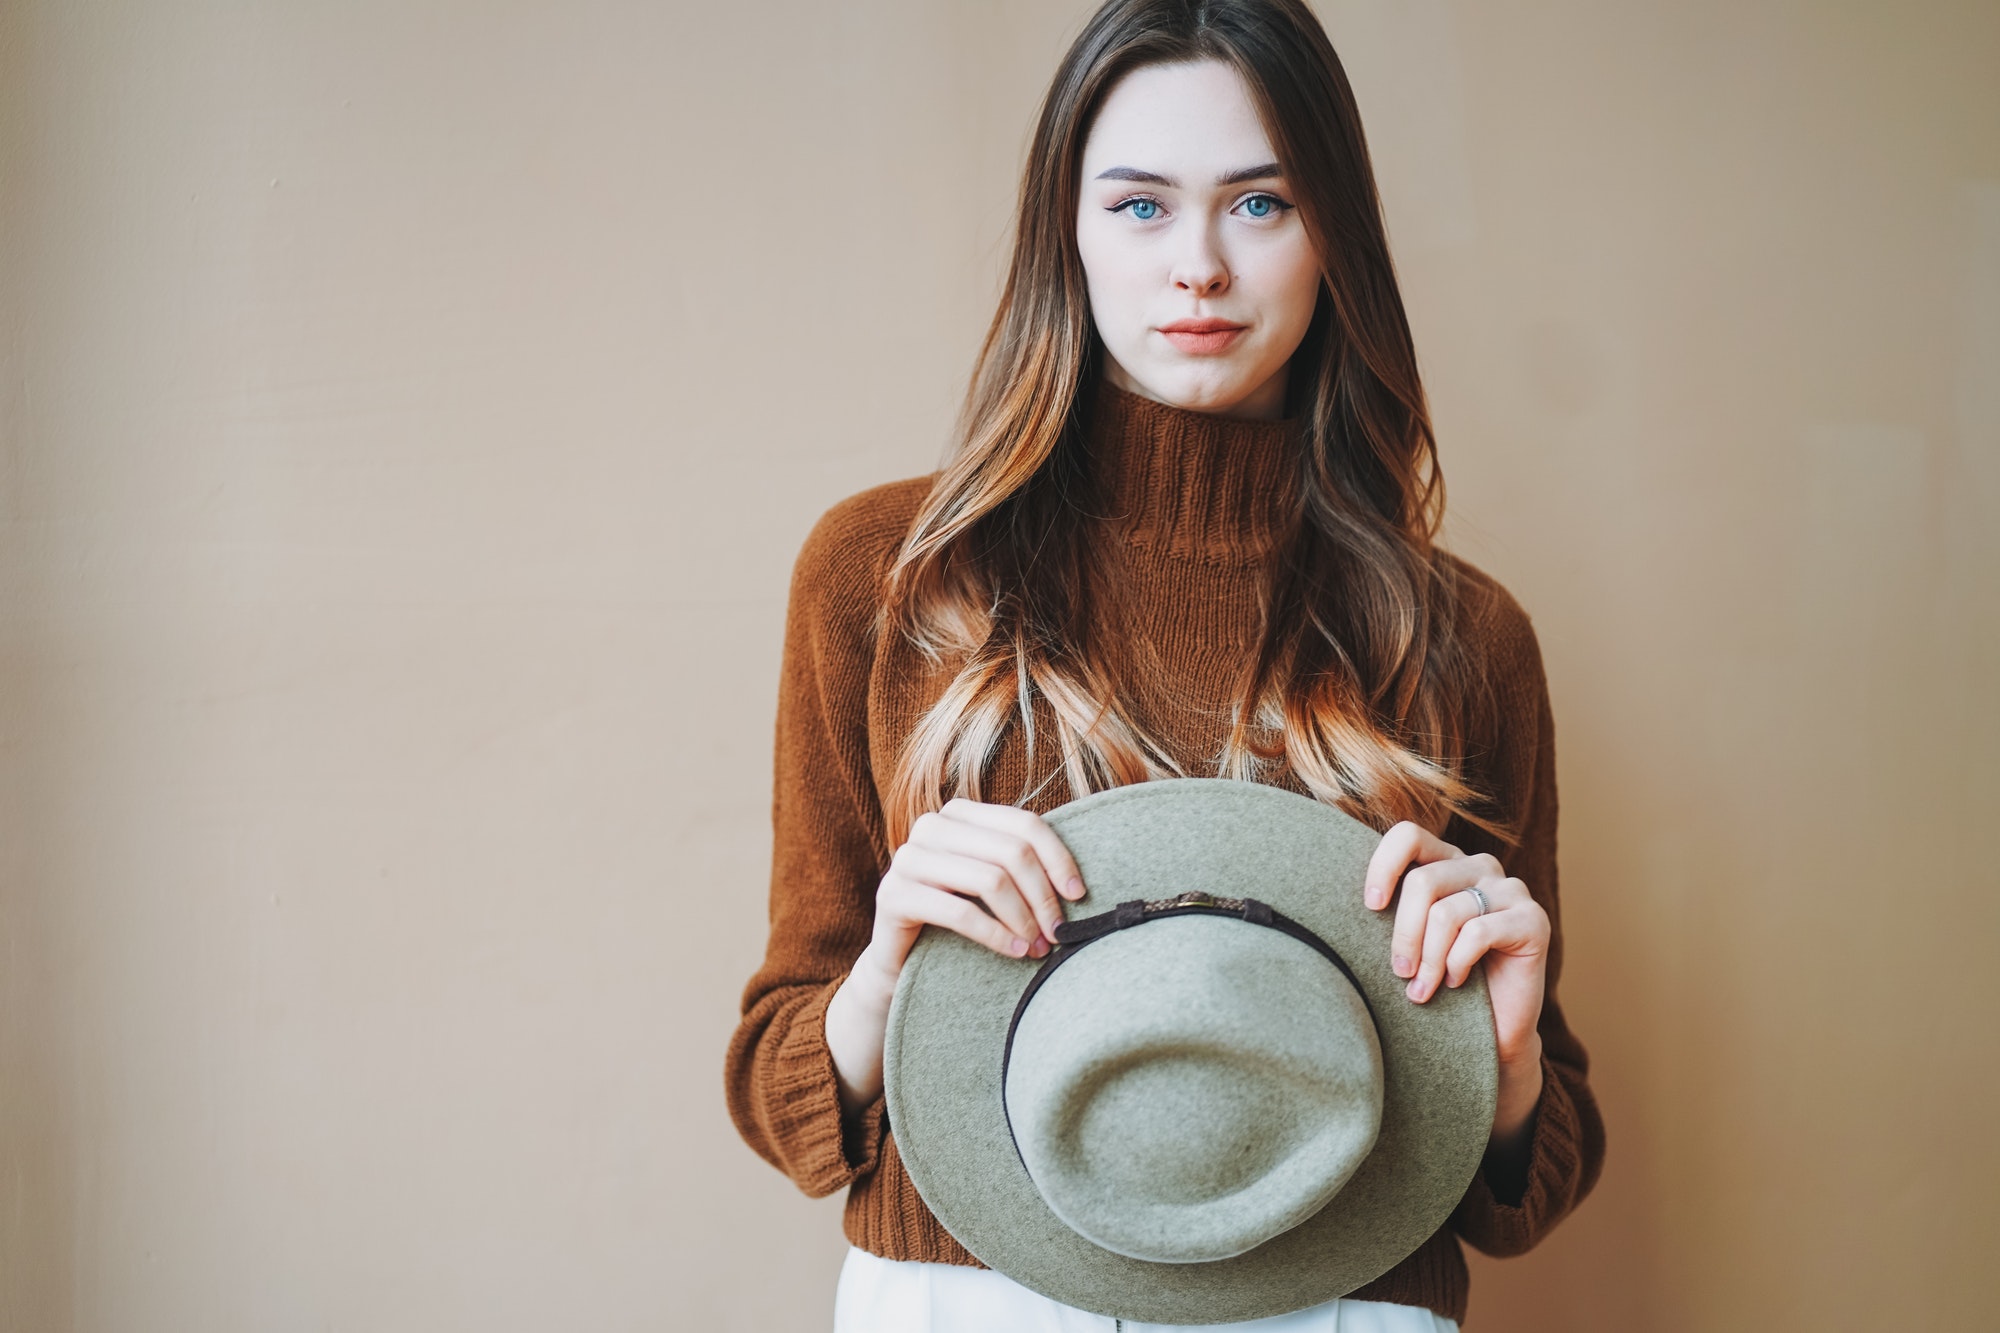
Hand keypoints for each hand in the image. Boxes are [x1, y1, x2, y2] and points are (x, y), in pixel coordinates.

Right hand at [825, 799, 1084, 1114]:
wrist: (901, 960)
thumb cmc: (957, 917)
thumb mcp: (991, 884)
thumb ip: (1020, 866)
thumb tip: (1080, 884)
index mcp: (959, 814)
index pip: (1024, 824)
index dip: (1057, 858)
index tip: (1078, 895)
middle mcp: (931, 826)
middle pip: (1011, 852)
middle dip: (1042, 896)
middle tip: (1058, 933)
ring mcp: (907, 858)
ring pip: (990, 880)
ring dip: (1023, 918)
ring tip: (1038, 947)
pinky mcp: (893, 895)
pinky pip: (960, 913)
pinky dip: (996, 934)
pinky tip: (1015, 951)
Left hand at [1364, 822, 1549, 1148]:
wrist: (1488, 1035)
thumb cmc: (1436, 983)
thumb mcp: (1404, 942)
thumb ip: (1383, 911)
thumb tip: (1319, 890)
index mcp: (1445, 861)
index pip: (1409, 835)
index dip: (1383, 866)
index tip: (1369, 908)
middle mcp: (1480, 866)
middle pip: (1423, 881)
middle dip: (1403, 933)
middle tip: (1398, 972)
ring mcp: (1511, 890)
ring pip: (1448, 911)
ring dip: (1428, 959)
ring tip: (1421, 991)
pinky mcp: (1534, 920)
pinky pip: (1480, 931)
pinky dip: (1458, 963)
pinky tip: (1455, 984)